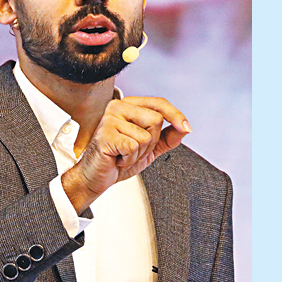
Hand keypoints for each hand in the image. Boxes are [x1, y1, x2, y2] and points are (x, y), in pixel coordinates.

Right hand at [61, 95, 190, 214]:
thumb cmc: (117, 160)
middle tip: (133, 150)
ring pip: (145, 136)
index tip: (186, 127)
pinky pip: (133, 147)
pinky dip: (129, 159)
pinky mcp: (105, 134)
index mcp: (129, 106)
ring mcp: (109, 119)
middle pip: (156, 120)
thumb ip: (167, 138)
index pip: (159, 103)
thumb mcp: (149, 148)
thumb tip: (184, 129)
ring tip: (123, 155)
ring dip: (138, 154)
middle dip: (150, 143)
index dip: (175, 115)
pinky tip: (117, 159)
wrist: (95, 177)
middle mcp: (118, 107)